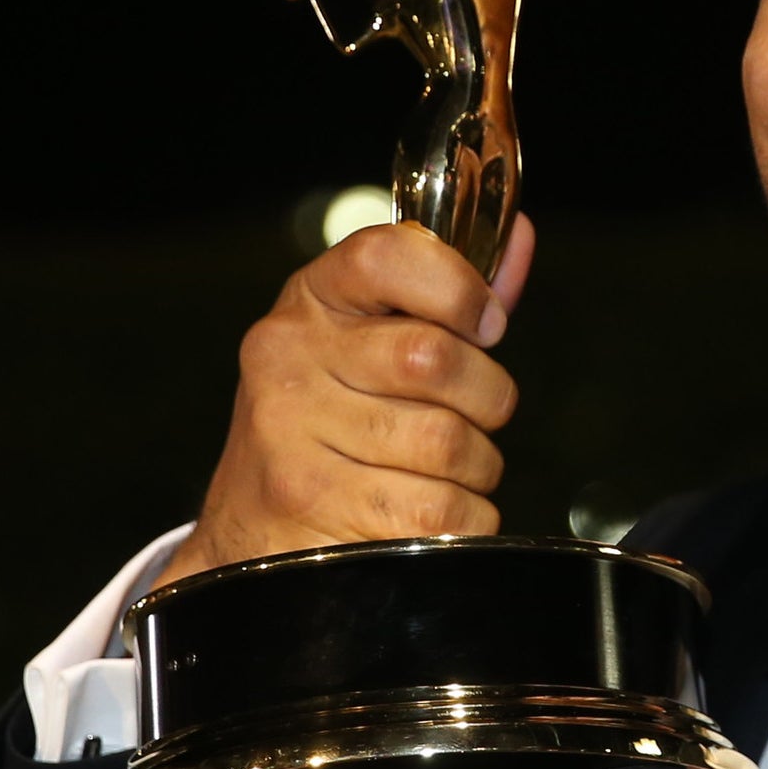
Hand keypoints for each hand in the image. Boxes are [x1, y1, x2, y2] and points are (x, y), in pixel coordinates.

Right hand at [160, 213, 534, 585]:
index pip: (388, 255)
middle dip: (489, 396)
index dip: (459, 287)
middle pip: (435, 358)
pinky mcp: (314, 503)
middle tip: (478, 414)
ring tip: (452, 470)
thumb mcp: (370, 343)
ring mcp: (291, 432)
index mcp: (311, 300)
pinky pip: (442, 510)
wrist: (250, 532)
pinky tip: (438, 512)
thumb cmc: (332, 425)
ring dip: (479, 466)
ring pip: (448, 442)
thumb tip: (517, 236)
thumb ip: (447, 296)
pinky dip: (467, 518)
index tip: (487, 325)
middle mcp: (288, 357)